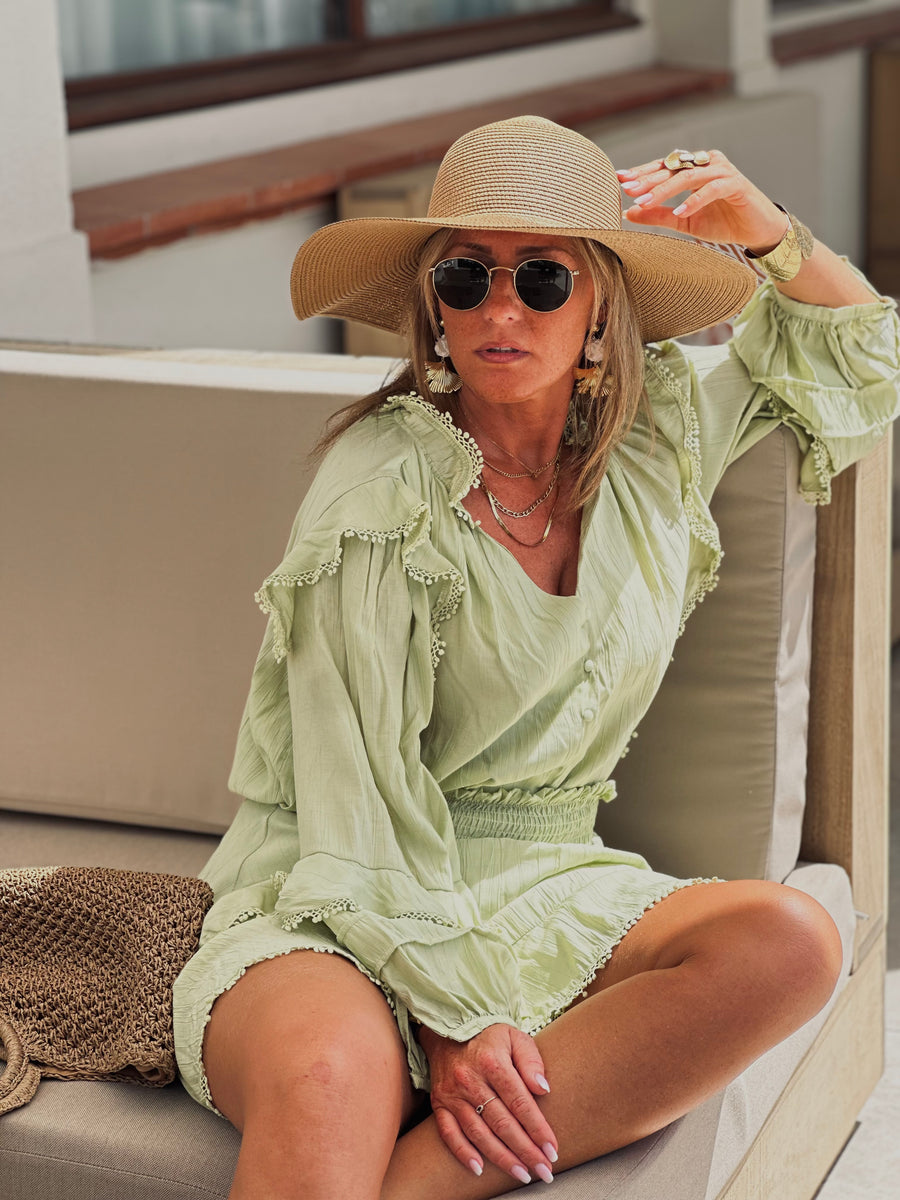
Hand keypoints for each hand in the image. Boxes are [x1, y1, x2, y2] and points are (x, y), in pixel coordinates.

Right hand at [418, 1022, 557, 1183]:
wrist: (449, 1026)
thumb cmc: (489, 1035)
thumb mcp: (515, 1037)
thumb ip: (531, 1062)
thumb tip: (543, 1089)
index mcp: (493, 1062)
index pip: (520, 1103)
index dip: (538, 1129)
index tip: (552, 1150)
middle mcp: (471, 1080)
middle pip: (502, 1123)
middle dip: (526, 1151)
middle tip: (544, 1170)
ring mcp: (453, 1094)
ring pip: (479, 1133)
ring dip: (502, 1158)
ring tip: (522, 1174)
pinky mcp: (439, 1103)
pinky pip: (449, 1133)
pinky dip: (463, 1153)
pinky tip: (479, 1169)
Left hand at [617, 150, 789, 253]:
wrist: (756, 230)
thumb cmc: (722, 222)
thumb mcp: (683, 221)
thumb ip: (658, 215)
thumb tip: (628, 213)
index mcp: (694, 167)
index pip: (664, 167)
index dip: (642, 173)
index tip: (620, 180)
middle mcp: (707, 162)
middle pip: (672, 168)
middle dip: (648, 179)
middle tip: (628, 189)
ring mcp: (723, 170)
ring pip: (688, 176)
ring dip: (665, 189)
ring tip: (645, 201)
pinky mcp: (736, 184)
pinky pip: (711, 189)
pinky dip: (694, 200)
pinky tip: (680, 211)